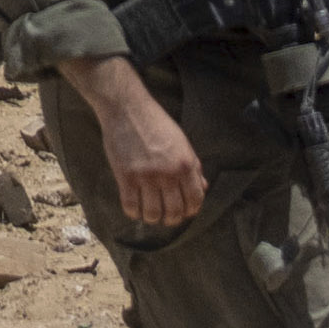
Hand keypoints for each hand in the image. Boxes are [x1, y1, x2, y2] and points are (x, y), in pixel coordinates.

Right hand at [77, 56, 206, 232]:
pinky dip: (134, 213)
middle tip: (166, 217)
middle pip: (174, 210)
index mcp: (185, 165)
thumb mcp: (182, 143)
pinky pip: (131, 205)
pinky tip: (134, 210)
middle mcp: (168, 174)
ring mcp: (146, 176)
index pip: (195, 200)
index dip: (191, 211)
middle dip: (172, 219)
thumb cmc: (156, 123)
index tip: (184, 212)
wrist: (127, 109)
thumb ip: (194, 167)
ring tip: (150, 215)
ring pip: (153, 213)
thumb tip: (203, 187)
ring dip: (153, 219)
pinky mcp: (125, 176)